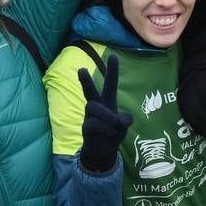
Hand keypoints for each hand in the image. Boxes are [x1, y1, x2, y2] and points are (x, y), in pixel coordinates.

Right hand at [77, 54, 132, 172]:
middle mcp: (97, 105)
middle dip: (86, 81)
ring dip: (108, 117)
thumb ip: (125, 119)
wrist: (103, 150)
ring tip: (115, 126)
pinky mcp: (87, 126)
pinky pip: (97, 124)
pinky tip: (108, 135)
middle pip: (91, 91)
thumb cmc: (113, 132)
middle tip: (80, 69)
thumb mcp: (125, 124)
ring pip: (95, 107)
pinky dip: (107, 130)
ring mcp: (90, 116)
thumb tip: (117, 119)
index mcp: (108, 101)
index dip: (112, 70)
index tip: (113, 55)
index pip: (110, 84)